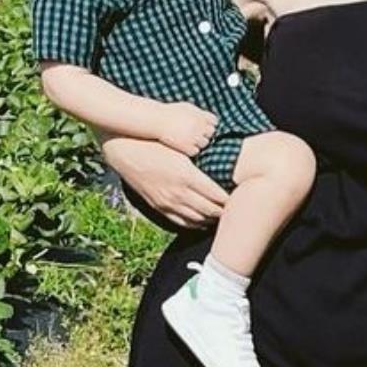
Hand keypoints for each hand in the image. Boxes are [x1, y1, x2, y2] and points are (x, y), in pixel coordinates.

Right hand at [100, 135, 229, 229]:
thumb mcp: (180, 145)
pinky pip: (182, 222)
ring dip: (212, 219)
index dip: (232, 199)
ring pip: (197, 219)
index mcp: (187, 176)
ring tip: (224, 215)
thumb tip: (224, 151)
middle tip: (238, 208)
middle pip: (210, 211)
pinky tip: (204, 221)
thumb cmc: (154, 142)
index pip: (218, 195)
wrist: (125, 151)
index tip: (241, 195)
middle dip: (226, 211)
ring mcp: (168, 203)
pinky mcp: (159, 207)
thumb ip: (202, 152)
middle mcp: (179, 193)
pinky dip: (196, 224)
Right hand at [158, 102, 218, 157]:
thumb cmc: (169, 112)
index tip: (202, 126)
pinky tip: (184, 146)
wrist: (156, 120)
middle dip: (204, 133)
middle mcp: (200, 127)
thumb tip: (206, 116)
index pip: (214, 121)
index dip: (208, 124)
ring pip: (204, 143)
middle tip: (195, 134)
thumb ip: (198, 112)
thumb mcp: (186, 107)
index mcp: (201, 116)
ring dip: (198, 142)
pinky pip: (195, 151)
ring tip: (188, 140)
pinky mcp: (187, 147)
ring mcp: (194, 137)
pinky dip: (191, 149)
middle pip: (211, 133)